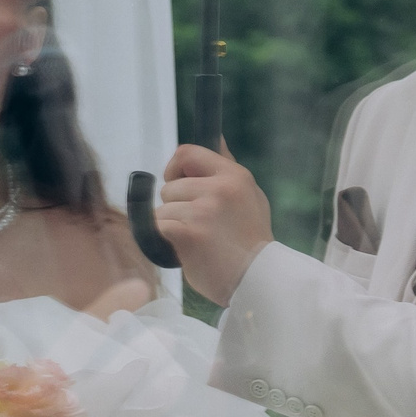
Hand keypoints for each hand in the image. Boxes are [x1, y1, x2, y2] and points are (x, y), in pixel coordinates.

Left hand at [157, 143, 274, 305]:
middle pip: (170, 186)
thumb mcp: (250, 196)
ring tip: (197, 241)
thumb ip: (228, 168)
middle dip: (176, 206)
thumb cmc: (251, 240)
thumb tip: (216, 137)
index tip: (181, 186)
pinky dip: (165, 240)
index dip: (175, 168)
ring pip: (162, 209)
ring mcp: (204, 210)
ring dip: (171, 226)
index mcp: (234, 176)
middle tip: (200, 226)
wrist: (258, 279)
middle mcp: (220, 188)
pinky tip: (186, 249)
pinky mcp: (188, 233)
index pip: (187, 152)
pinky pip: (157, 226)